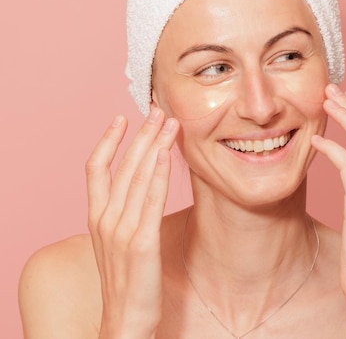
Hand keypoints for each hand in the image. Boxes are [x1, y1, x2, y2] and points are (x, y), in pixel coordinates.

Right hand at [85, 109, 178, 338]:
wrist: (124, 320)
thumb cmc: (127, 281)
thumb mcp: (118, 242)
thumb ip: (125, 213)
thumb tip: (144, 186)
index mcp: (96, 217)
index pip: (95, 169)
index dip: (107, 140)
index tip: (121, 118)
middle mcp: (105, 219)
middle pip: (122, 166)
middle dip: (141, 135)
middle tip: (157, 110)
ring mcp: (121, 230)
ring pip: (138, 177)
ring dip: (154, 146)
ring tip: (168, 123)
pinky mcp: (142, 243)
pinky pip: (151, 201)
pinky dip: (159, 174)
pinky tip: (167, 155)